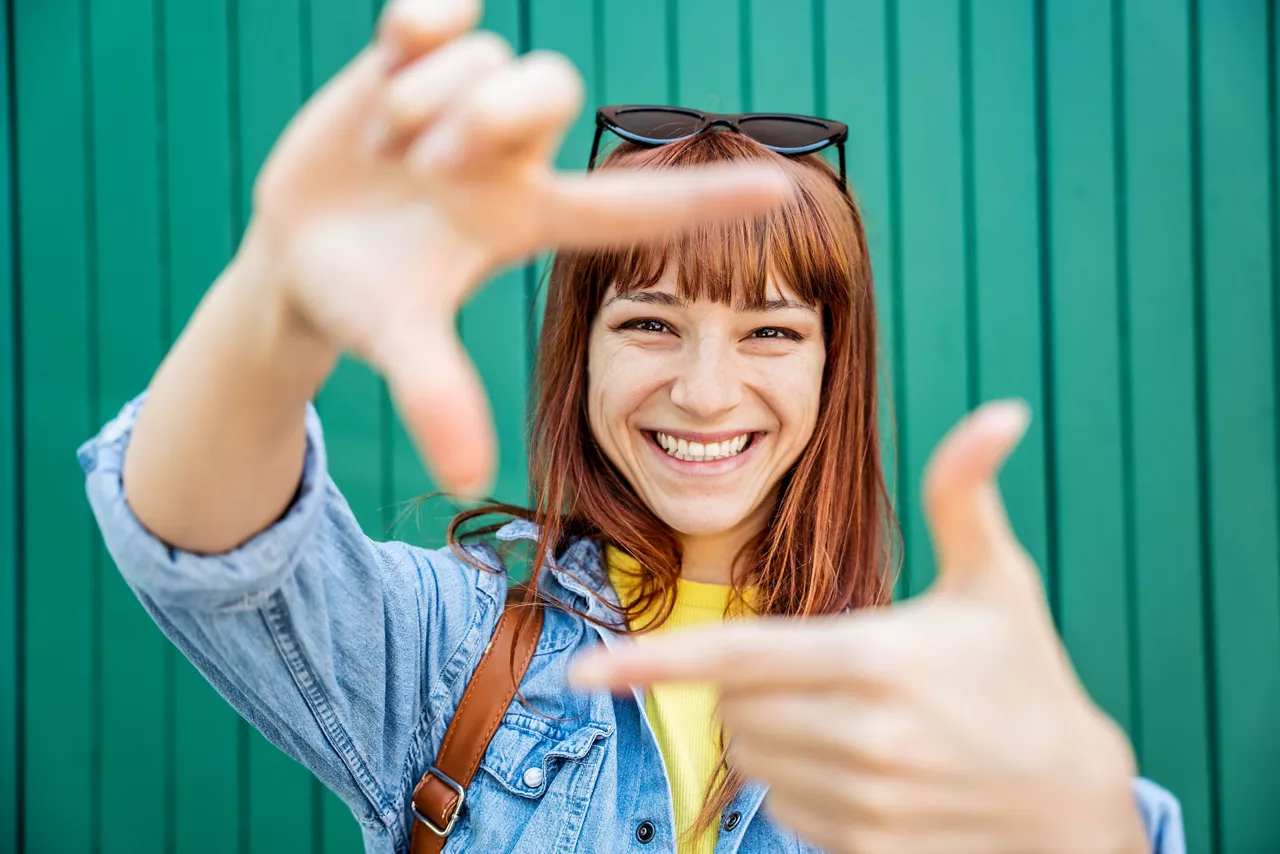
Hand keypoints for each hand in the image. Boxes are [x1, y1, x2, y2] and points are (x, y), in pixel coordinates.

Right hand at [245, 0, 791, 495]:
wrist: (297, 254)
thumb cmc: (361, 303)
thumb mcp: (397, 342)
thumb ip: (435, 396)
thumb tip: (466, 480)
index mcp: (531, 220)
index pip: (636, 206)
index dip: (706, 201)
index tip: (784, 192)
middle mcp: (514, 156)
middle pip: (552, 88)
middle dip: (482, 119)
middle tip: (426, 169)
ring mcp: (467, 104)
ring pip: (485, 61)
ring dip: (421, 104)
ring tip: (381, 152)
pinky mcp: (414, 60)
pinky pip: (442, 13)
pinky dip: (422, 22)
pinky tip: (396, 45)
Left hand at [571, 402, 1148, 853]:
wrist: (1072, 805)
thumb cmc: (1028, 677)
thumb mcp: (999, 582)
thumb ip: (968, 495)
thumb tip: (1002, 411)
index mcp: (878, 658)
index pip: (738, 656)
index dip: (653, 661)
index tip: (584, 671)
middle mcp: (862, 736)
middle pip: (733, 707)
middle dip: (747, 685)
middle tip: (820, 670)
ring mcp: (862, 802)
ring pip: (752, 760)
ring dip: (771, 733)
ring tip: (849, 717)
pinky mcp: (863, 848)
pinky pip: (782, 811)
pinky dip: (796, 783)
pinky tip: (859, 766)